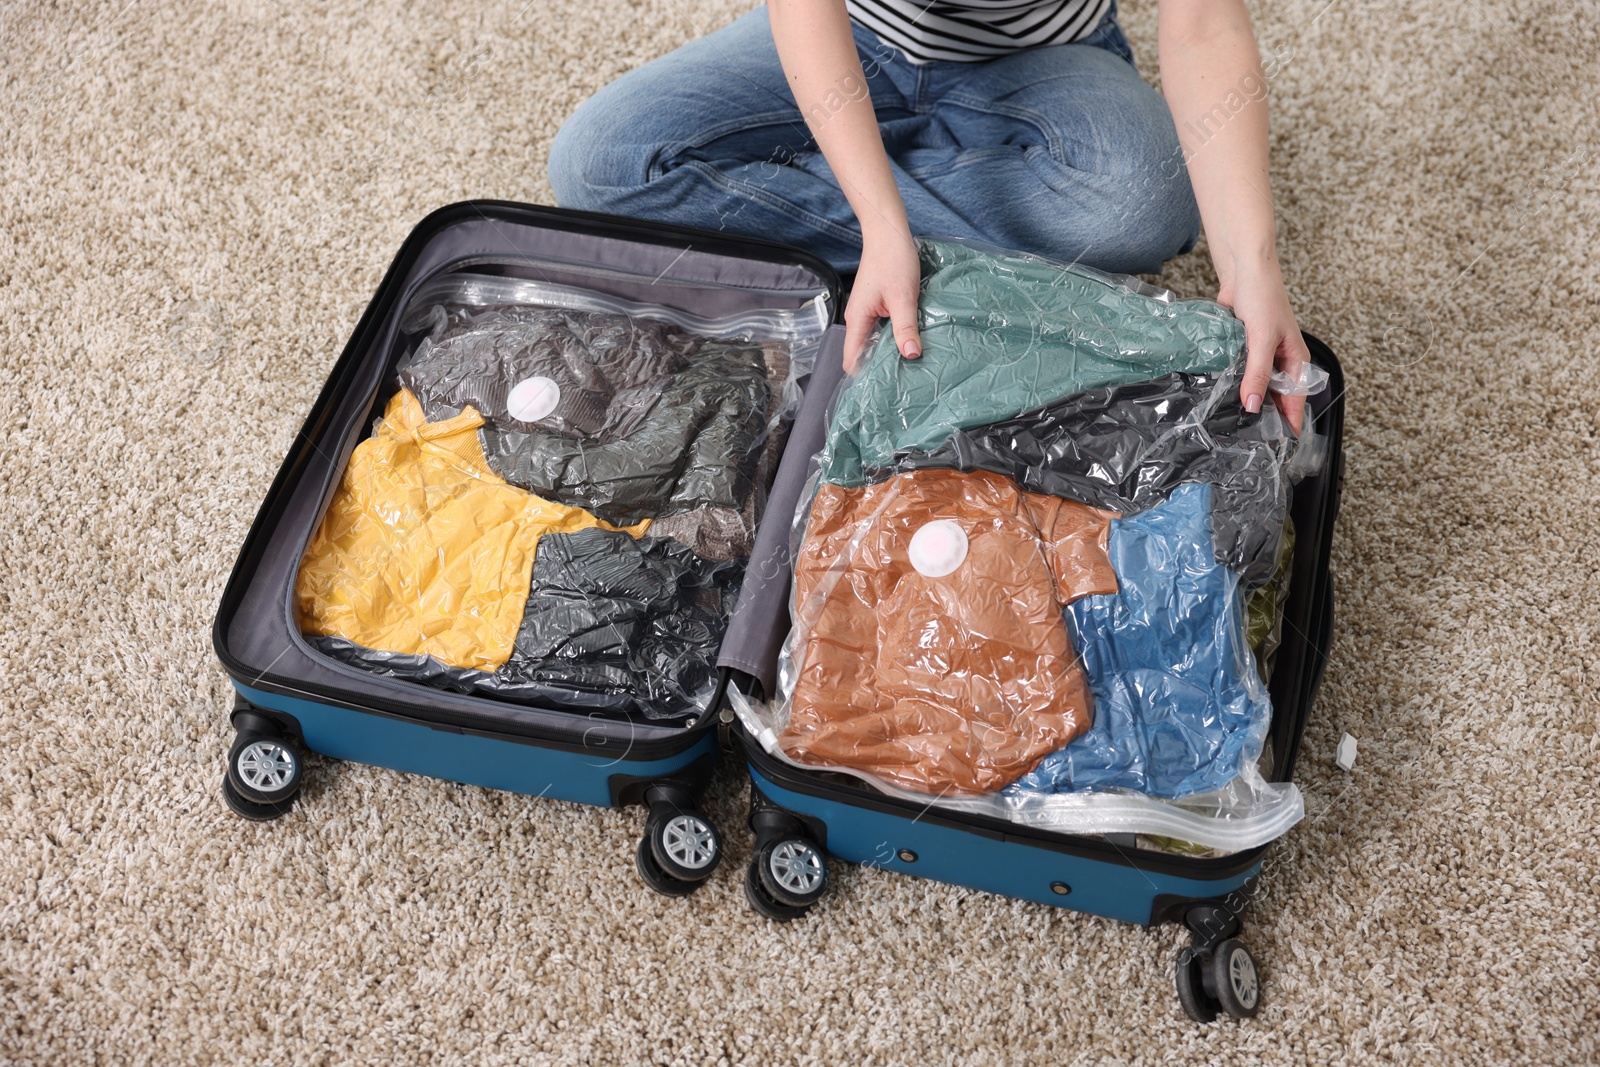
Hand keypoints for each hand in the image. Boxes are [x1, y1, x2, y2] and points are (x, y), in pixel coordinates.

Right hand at [843, 228, 922, 372]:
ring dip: (888, 351)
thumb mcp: (903, 296)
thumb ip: (906, 327)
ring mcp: (867, 311)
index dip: (862, 376)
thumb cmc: (893, 260)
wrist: (889, 232)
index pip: (852, 358)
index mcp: (858, 319)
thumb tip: (912, 355)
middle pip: (863, 352)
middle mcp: (858, 318)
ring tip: (907, 366)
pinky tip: (909, 340)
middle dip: (879, 367)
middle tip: (901, 382)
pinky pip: (882, 328)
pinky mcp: (877, 305)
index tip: (879, 390)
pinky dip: (893, 337)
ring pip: (874, 340)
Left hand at [1217, 258, 1308, 432]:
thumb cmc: (1263, 298)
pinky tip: (1219, 399)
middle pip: (1275, 398)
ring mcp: (1260, 357)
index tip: (1280, 448)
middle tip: (1249, 442)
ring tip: (1231, 427)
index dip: (1288, 425)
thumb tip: (1252, 405)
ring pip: (1255, 387)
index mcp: (1295, 360)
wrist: (1244, 271)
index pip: (1295, 401)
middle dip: (1265, 418)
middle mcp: (1280, 361)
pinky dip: (1232, 385)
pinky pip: (1239, 374)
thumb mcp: (1262, 339)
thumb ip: (1257, 373)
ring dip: (1245, 402)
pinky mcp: (1242, 351)